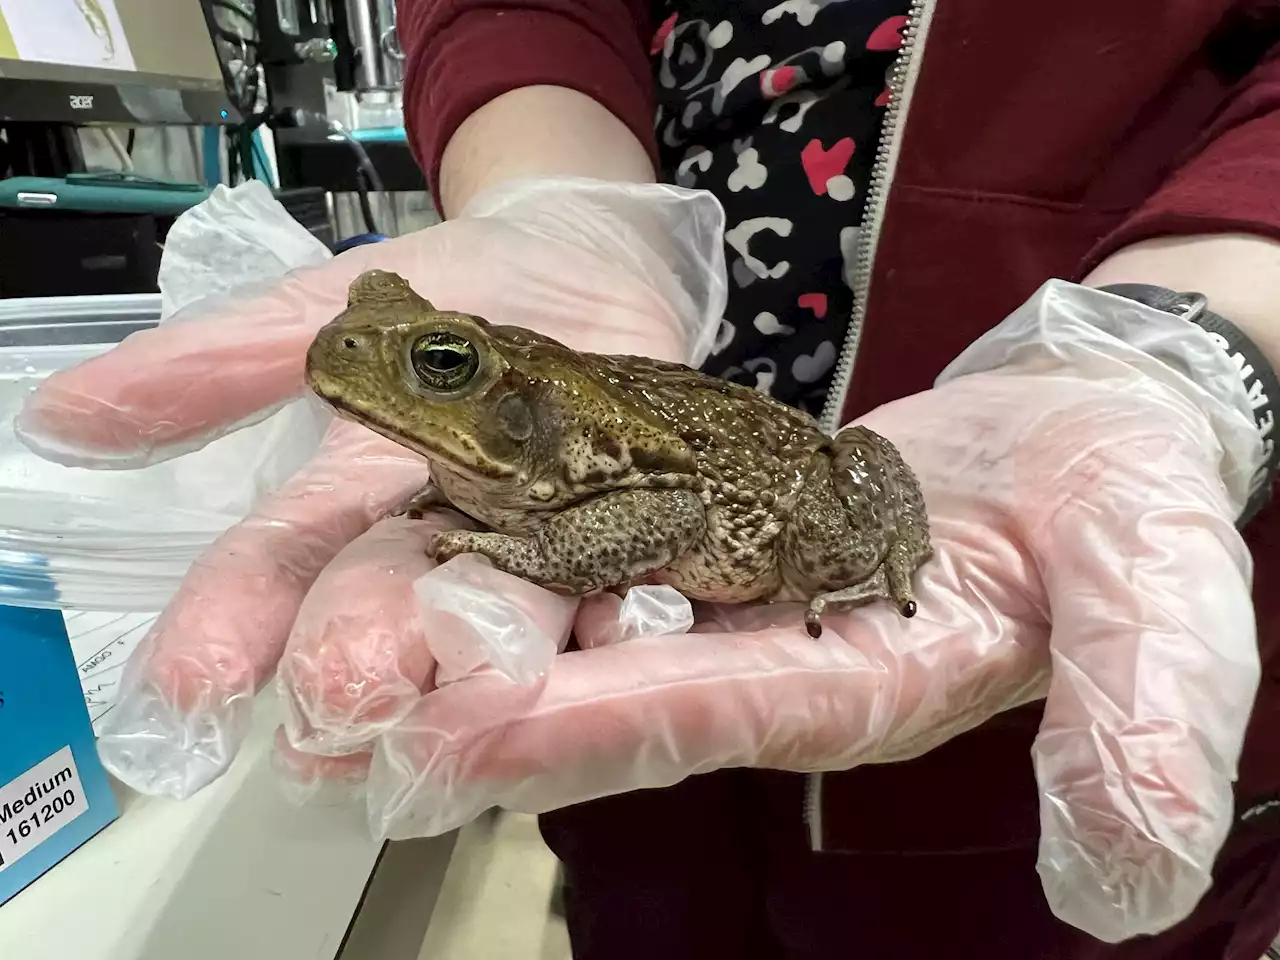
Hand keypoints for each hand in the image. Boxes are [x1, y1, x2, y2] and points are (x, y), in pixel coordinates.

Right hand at [16, 177, 725, 797]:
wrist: (598, 261)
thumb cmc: (460, 290)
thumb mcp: (331, 307)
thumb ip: (219, 362)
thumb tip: (58, 413)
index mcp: (362, 498)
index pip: (288, 558)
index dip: (241, 611)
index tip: (196, 676)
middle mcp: (445, 544)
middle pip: (396, 605)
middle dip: (358, 652)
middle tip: (334, 701)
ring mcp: (542, 549)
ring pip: (504, 613)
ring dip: (476, 662)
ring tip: (453, 703)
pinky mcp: (631, 543)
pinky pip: (620, 582)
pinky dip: (604, 615)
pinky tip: (596, 641)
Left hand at [275, 281, 1262, 944]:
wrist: (1088, 430)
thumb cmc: (1131, 508)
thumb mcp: (1164, 601)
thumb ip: (1140, 721)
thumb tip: (1125, 877)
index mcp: (865, 688)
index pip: (715, 717)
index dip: (592, 727)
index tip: (461, 732)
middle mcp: (777, 659)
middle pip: (609, 681)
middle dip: (477, 695)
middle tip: (338, 703)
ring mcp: (738, 595)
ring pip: (585, 608)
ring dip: (467, 619)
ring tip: (337, 632)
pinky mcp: (717, 528)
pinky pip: (606, 531)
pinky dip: (521, 530)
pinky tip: (431, 524)